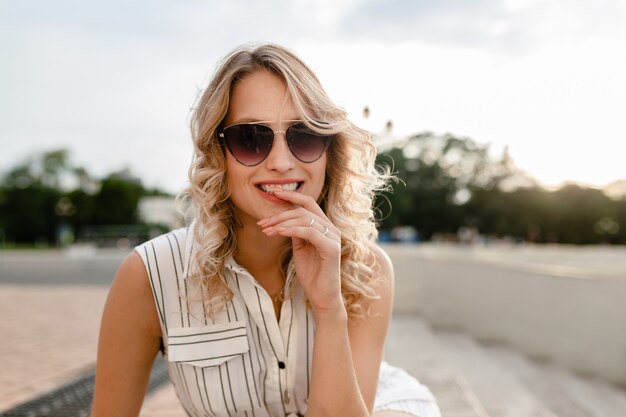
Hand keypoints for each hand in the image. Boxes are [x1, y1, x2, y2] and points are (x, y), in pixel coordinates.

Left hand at [257, 189, 342, 313]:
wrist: (322, 296)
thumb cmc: (312, 274)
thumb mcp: (300, 248)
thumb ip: (296, 232)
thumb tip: (281, 220)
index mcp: (325, 227)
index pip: (309, 203)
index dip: (291, 196)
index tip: (274, 192)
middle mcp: (332, 229)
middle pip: (304, 210)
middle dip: (280, 214)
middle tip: (262, 222)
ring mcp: (333, 238)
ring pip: (305, 219)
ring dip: (282, 223)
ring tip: (267, 230)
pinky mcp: (331, 248)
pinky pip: (310, 232)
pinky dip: (292, 230)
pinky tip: (279, 232)